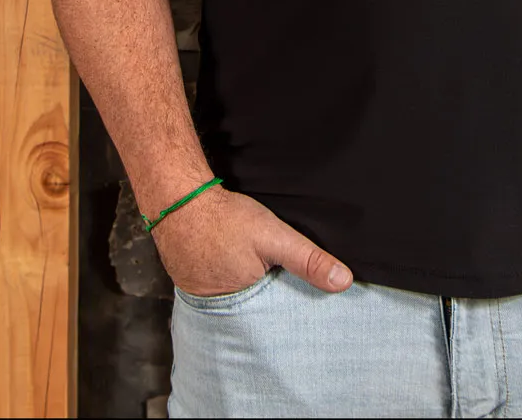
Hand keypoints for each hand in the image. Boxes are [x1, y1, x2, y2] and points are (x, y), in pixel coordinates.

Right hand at [150, 185, 353, 295]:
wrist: (178, 200)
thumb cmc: (225, 219)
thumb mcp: (274, 237)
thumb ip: (308, 260)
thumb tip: (343, 281)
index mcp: (244, 309)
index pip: (277, 321)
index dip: (292, 310)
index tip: (308, 304)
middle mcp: (221, 311)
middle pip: (258, 312)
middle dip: (272, 301)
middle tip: (279, 280)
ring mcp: (204, 299)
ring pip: (240, 300)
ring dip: (252, 289)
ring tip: (259, 271)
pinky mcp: (194, 284)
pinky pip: (222, 288)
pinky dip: (232, 278)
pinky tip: (238, 263)